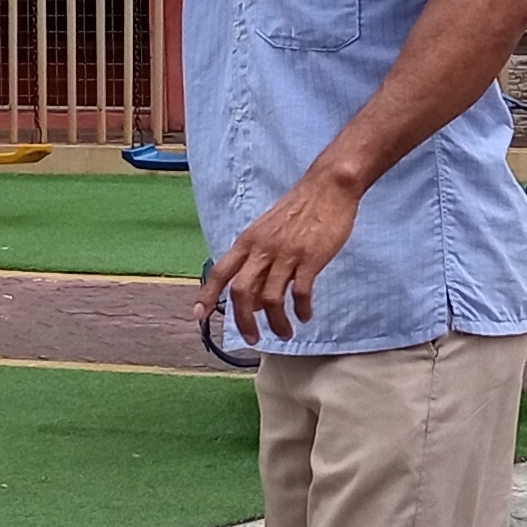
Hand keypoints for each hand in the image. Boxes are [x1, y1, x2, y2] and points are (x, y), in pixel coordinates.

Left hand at [198, 169, 361, 346]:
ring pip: (271, 299)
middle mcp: (262, 249)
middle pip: (242, 292)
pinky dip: (301, 310)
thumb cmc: (299, 209)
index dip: (207, 295)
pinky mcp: (310, 259)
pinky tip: (305, 316)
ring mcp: (286, 254)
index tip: (198, 315)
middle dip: (243, 321)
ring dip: (277, 323)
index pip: (220, 271)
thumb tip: (252, 301)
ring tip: (284, 333)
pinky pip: (300, 293)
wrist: (328, 187)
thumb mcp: (269, 231)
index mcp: (249, 241)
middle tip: (252, 339)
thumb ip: (258, 262)